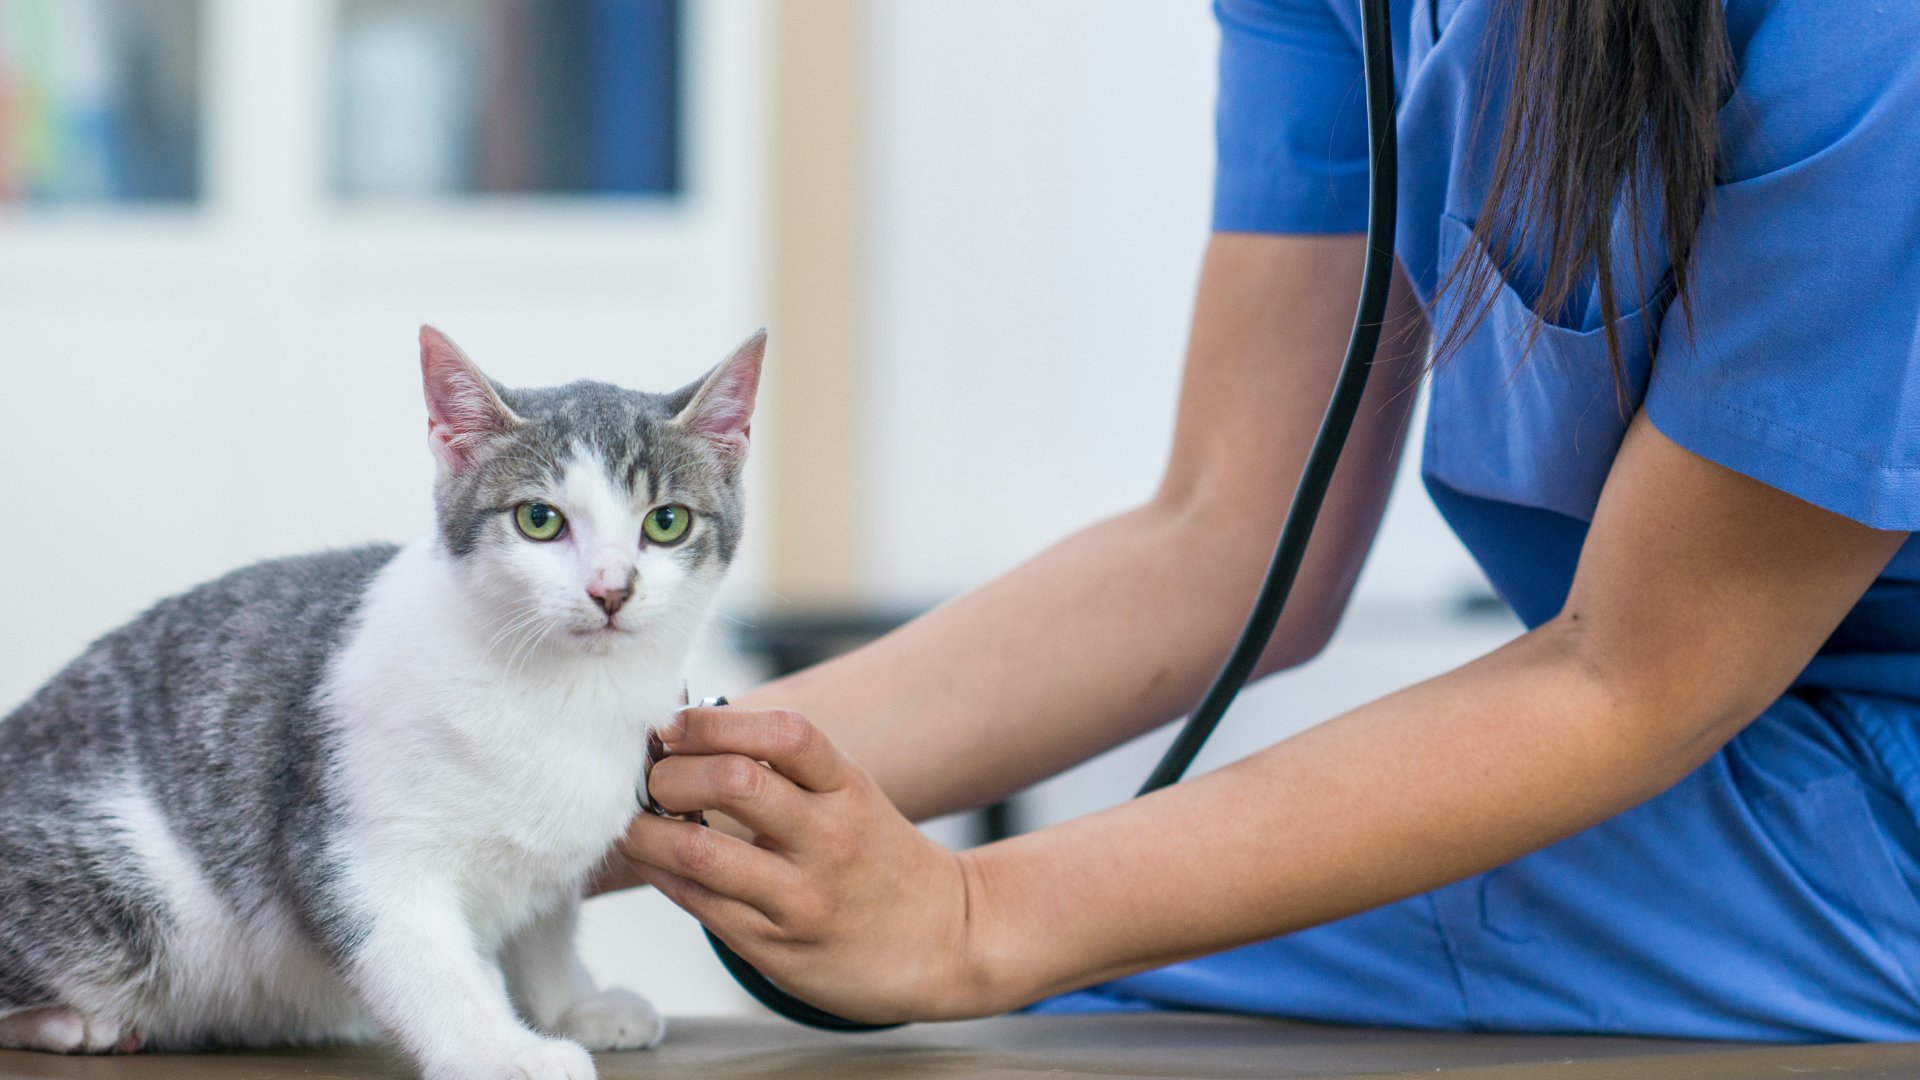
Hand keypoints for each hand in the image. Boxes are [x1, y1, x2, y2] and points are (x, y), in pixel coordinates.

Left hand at [614, 706, 990, 1023]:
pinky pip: (698, 904)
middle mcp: (830, 839)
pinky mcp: (776, 948)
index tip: (672, 723)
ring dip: (646, 829)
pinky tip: (649, 858)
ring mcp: (802, 898)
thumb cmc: (879, 859)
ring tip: (631, 820)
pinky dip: (659, 873)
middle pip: (735, 782)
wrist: (945, 942)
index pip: (784, 733)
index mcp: (849, 790)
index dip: (716, 720)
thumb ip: (785, 770)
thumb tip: (686, 735)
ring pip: (701, 851)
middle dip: (671, 773)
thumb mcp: (851, 798)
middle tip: (651, 778)